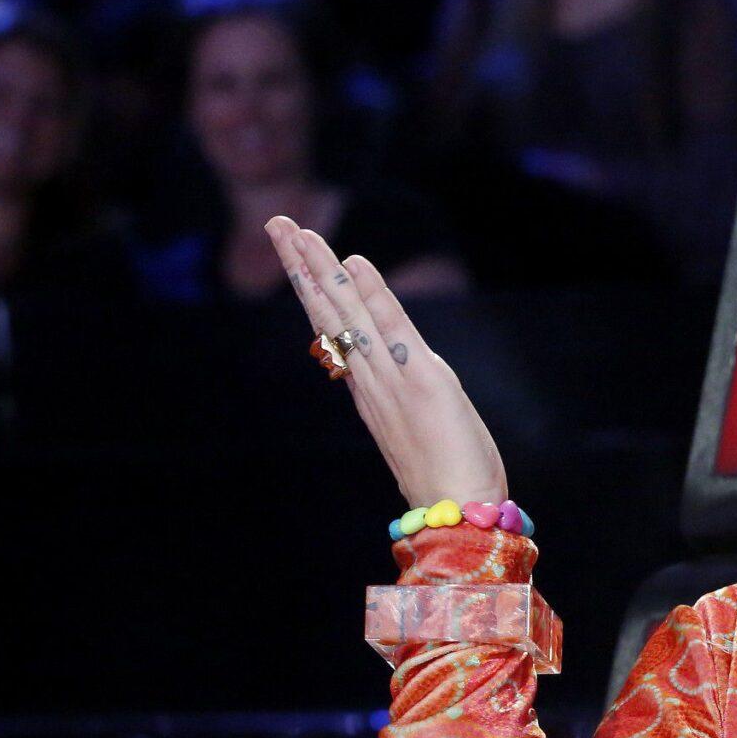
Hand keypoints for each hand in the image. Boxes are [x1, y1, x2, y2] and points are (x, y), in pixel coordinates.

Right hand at [268, 216, 507, 510]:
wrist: (458, 513)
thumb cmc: (448, 480)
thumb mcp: (420, 429)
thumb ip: (405, 397)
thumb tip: (407, 375)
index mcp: (369, 388)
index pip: (334, 327)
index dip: (313, 289)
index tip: (295, 253)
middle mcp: (371, 379)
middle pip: (328, 312)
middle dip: (302, 266)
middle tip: (278, 224)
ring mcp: (392, 378)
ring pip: (347, 313)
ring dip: (321, 269)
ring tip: (295, 230)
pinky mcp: (422, 380)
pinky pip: (391, 328)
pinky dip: (372, 293)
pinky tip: (352, 261)